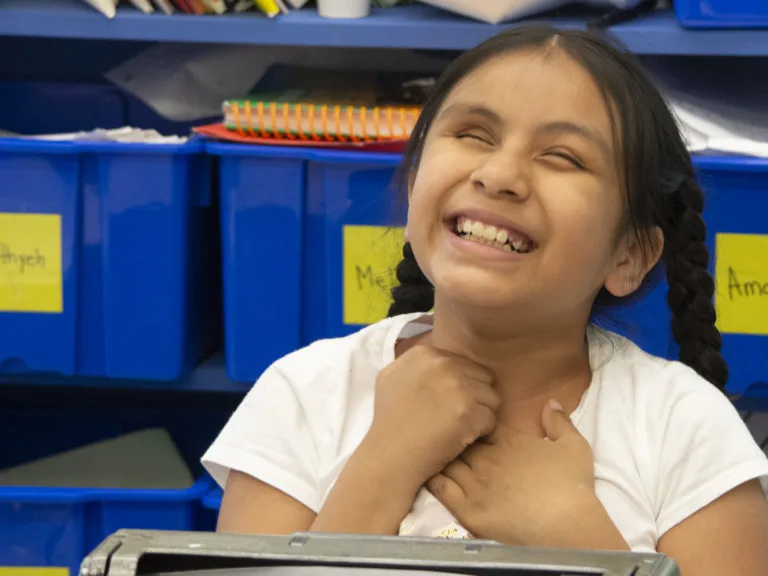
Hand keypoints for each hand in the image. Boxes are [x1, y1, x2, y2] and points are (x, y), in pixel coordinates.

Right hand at [364, 345, 499, 488]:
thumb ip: (417, 364)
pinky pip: (491, 420)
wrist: (389, 456)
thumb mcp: (391, 378)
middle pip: (483, 378)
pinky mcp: (468, 412)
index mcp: (425, 353)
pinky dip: (479, 433)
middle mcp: (442, 364)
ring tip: (456, 428)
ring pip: (492, 398)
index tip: (441, 403)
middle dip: (474, 398)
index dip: (459, 387)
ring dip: (479, 415)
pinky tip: (458, 439)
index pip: (465, 364)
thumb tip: (441, 358)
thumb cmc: (389, 421)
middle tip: (452, 417)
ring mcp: (456, 387)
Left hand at [427, 400, 615, 547]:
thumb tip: (550, 400)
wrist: (567, 526)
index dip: (470, 421)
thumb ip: (559, 421)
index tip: (467, 422)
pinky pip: (439, 486)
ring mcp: (474, 483)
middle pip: (456, 437)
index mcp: (507, 439)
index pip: (477, 421)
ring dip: (438, 453)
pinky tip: (426, 472)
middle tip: (442, 434)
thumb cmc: (572, 486)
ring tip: (431, 451)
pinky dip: (431, 476)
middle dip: (449, 434)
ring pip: (444, 459)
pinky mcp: (466, 508)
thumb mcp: (573, 446)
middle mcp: (486, 457)